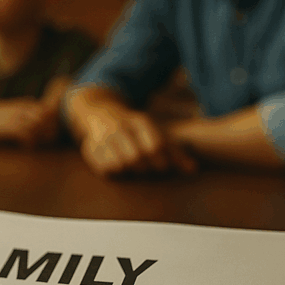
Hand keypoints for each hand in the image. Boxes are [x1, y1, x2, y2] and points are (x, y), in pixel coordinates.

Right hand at [0, 99, 57, 148]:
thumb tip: (33, 100)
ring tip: (36, 145)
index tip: (47, 131)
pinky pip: (27, 136)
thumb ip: (23, 104)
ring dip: (40, 138)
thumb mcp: (10, 104)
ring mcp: (17, 118)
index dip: (51, 122)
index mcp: (25, 103)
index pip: (47, 110)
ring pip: (38, 127)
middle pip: (46, 119)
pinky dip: (30, 143)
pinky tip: (25, 147)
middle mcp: (23, 109)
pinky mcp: (10, 128)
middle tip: (45, 141)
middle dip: (48, 130)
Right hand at [79, 104, 196, 175]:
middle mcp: (120, 127)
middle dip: (146, 168)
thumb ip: (175, 152)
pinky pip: (105, 169)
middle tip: (147, 169)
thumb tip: (193, 170)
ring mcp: (103, 137)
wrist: (100, 112)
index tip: (162, 166)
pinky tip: (118, 167)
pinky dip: (115, 172)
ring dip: (130, 171)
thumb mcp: (156, 133)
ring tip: (133, 168)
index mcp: (139, 121)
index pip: (156, 145)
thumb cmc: (136, 130)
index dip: (162, 161)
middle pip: (138, 157)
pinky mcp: (91, 149)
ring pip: (121, 164)